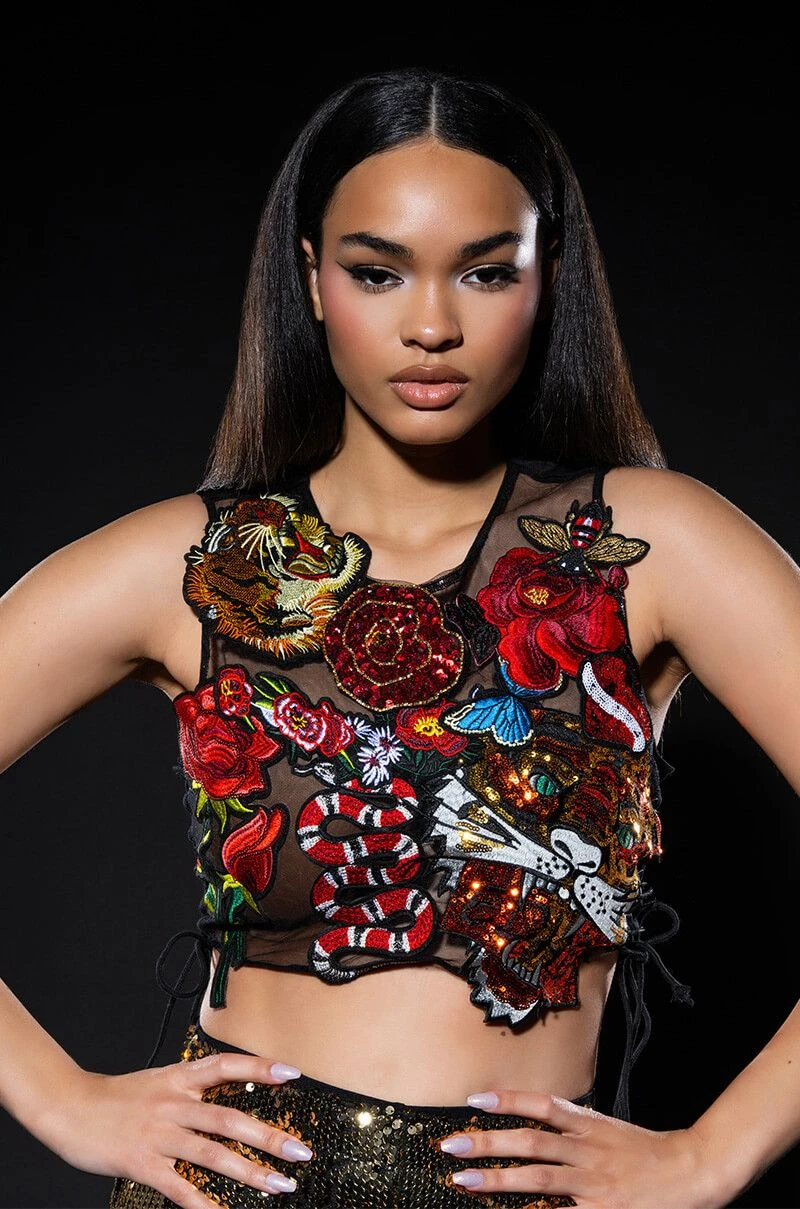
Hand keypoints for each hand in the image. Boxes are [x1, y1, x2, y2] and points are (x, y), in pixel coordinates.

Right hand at [35, 1052, 314, 1204]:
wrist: (69, 1106)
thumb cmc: (114, 1097)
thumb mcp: (158, 1081)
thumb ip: (189, 1088)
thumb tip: (223, 1096)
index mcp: (179, 1079)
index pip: (227, 1066)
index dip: (260, 1067)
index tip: (293, 1074)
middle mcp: (174, 1104)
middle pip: (229, 1119)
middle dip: (268, 1137)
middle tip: (300, 1151)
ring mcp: (159, 1134)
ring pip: (212, 1153)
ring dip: (249, 1171)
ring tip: (279, 1185)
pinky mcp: (142, 1163)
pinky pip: (178, 1187)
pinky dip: (202, 1203)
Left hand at [436, 1089, 728, 1208]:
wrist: (693, 1173)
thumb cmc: (647, 1153)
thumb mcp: (608, 1131)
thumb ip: (574, 1130)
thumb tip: (535, 1126)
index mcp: (589, 1125)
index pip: (542, 1106)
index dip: (507, 1100)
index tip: (473, 1100)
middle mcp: (587, 1151)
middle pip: (530, 1142)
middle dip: (487, 1143)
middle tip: (450, 1144)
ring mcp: (594, 1184)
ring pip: (538, 1179)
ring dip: (497, 1180)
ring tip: (462, 1181)